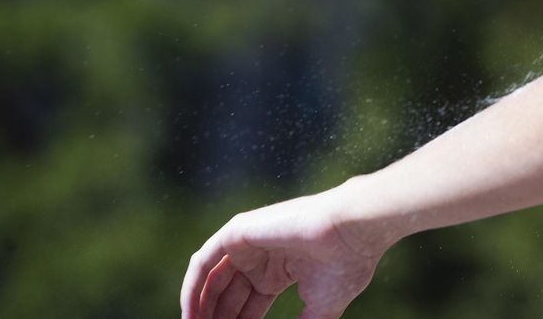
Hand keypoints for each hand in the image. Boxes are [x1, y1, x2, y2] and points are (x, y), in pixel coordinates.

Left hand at [181, 185, 386, 318]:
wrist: (352, 231)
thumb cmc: (344, 265)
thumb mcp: (320, 309)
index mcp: (281, 271)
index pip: (250, 305)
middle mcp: (262, 257)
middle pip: (228, 296)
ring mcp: (249, 244)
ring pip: (212, 280)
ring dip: (200, 308)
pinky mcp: (238, 232)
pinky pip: (203, 262)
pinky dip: (192, 288)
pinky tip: (191, 314)